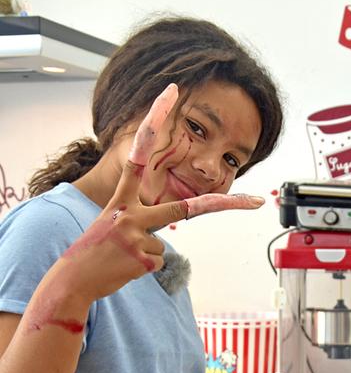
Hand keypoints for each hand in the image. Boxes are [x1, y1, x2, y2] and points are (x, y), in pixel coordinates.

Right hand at [56, 83, 263, 302]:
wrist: (73, 279)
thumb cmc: (94, 249)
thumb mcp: (113, 223)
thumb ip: (140, 217)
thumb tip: (164, 235)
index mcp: (122, 198)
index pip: (140, 153)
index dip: (154, 122)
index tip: (170, 94)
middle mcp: (131, 212)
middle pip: (186, 209)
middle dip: (224, 207)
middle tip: (254, 201)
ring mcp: (137, 235)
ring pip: (164, 244)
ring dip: (147, 254)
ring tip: (122, 257)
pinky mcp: (142, 258)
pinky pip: (159, 261)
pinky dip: (145, 268)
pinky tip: (125, 267)